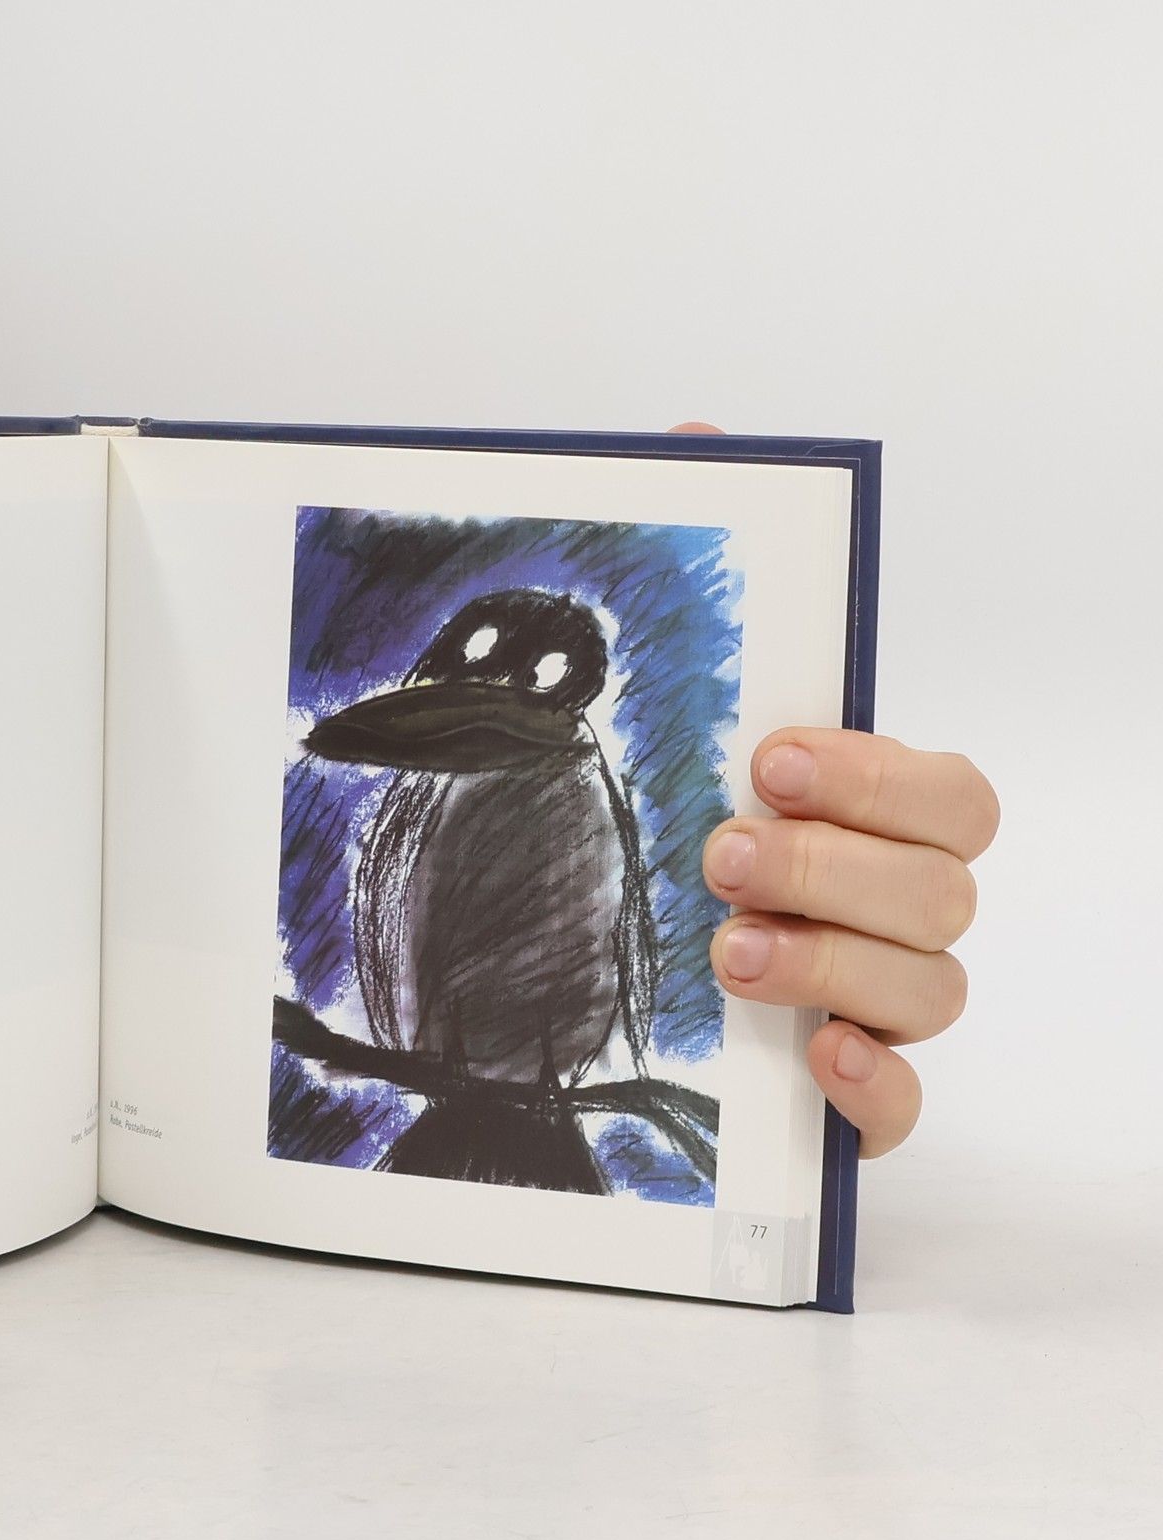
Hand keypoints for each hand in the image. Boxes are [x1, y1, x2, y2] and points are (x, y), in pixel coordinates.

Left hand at [667, 420, 997, 1154]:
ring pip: (933, 991)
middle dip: (842, 866)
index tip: (773, 755)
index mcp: (873, 816)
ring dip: (836, 965)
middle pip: (948, 888)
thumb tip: (699, 431)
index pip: (952, 793)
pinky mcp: (844, 1094)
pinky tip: (806, 1055)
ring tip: (729, 950)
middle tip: (727, 853)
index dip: (881, 774)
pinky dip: (869, 1087)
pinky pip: (898, 1108)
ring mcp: (880, 1005)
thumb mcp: (658, 707)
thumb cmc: (661, 827)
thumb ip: (699, 572)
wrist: (587, 989)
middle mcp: (895, 906)